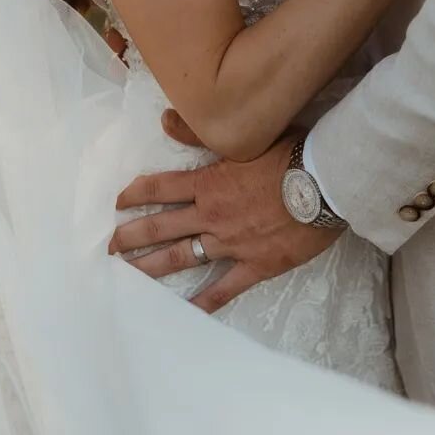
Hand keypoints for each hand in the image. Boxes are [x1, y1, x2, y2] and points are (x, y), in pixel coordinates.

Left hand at [109, 140, 338, 312]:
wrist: (325, 184)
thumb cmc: (290, 155)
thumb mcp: (246, 137)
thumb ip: (201, 133)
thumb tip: (165, 120)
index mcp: (208, 183)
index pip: (160, 188)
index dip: (135, 195)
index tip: (117, 203)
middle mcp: (211, 215)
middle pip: (160, 227)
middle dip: (131, 237)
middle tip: (108, 247)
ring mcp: (230, 243)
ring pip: (181, 258)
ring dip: (151, 267)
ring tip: (127, 277)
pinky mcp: (254, 265)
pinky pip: (223, 289)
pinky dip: (202, 302)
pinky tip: (183, 314)